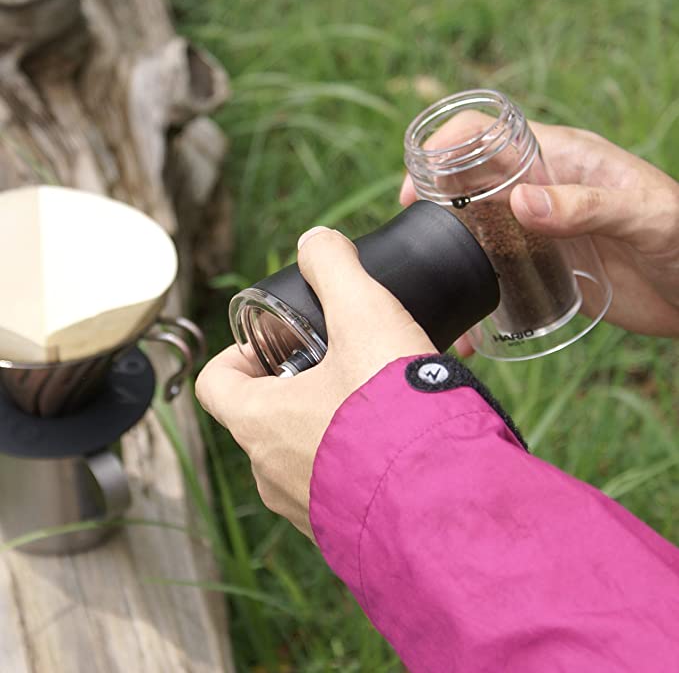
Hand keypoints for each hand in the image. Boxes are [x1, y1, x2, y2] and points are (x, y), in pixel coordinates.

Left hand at [196, 228, 435, 538]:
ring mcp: (305, 508)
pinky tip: (400, 437)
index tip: (276, 345)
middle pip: (264, 415)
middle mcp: (271, 472)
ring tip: (377, 397)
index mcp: (260, 421)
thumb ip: (335, 268)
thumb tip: (316, 243)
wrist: (446, 501)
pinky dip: (360, 458)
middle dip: (299, 383)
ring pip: (304, 452)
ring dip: (331, 420)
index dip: (238, 355)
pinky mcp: (345, 530)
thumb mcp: (366, 316)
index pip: (217, 383)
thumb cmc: (394, 410)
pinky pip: (340, 486)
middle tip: (339, 362)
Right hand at [401, 122, 678, 354]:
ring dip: (448, 253)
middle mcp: (538, 191)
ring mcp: (533, 232)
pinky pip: (493, 277)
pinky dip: (474, 300)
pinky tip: (467, 329)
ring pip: (474, 233)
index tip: (417, 188)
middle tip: (413, 238)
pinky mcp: (536, 270)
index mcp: (559, 159)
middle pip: (468, 185)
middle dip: (433, 204)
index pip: (487, 136)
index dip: (444, 151)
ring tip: (429, 285)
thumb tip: (518, 202)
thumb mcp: (644, 215)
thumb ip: (586, 205)